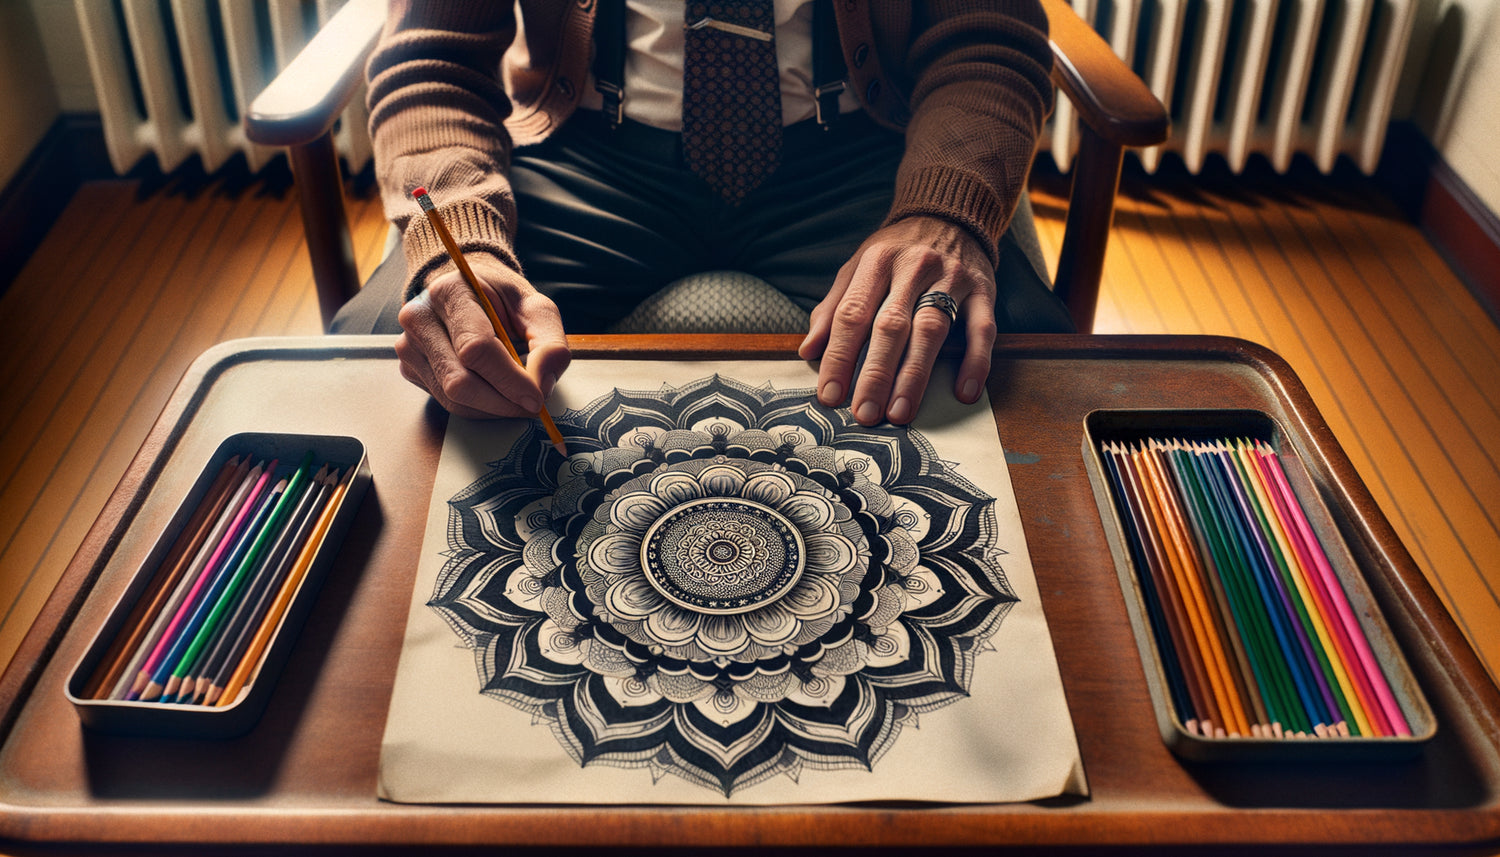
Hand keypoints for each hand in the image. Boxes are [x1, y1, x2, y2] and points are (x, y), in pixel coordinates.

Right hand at [394, 256, 570, 418]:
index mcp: (450, 292)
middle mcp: (420, 318)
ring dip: (493, 408)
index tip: (536, 396)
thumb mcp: (535, 309)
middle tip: (532, 404)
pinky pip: (447, 402)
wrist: (469, 294)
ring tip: (516, 396)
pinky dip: (478, 407)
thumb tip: (543, 383)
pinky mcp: (410, 368)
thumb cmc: (502, 300)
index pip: (475, 348)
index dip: (509, 379)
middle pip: (460, 381)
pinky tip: (495, 392)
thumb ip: (549, 343)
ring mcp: (409, 345)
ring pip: (453, 398)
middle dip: (503, 401)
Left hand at [797, 216, 996, 424]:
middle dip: (876, 374)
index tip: (830, 395)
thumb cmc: (896, 252)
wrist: (950, 214)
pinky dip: (975, 361)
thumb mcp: (858, 267)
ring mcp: (952, 278)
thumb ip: (833, 308)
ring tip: (900, 412)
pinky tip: (963, 391)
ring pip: (932, 330)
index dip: (839, 357)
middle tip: (864, 414)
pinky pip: (982, 329)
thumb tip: (807, 350)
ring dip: (915, 375)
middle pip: (892, 326)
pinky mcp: (983, 290)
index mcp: (877, 261)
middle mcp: (915, 267)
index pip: (853, 314)